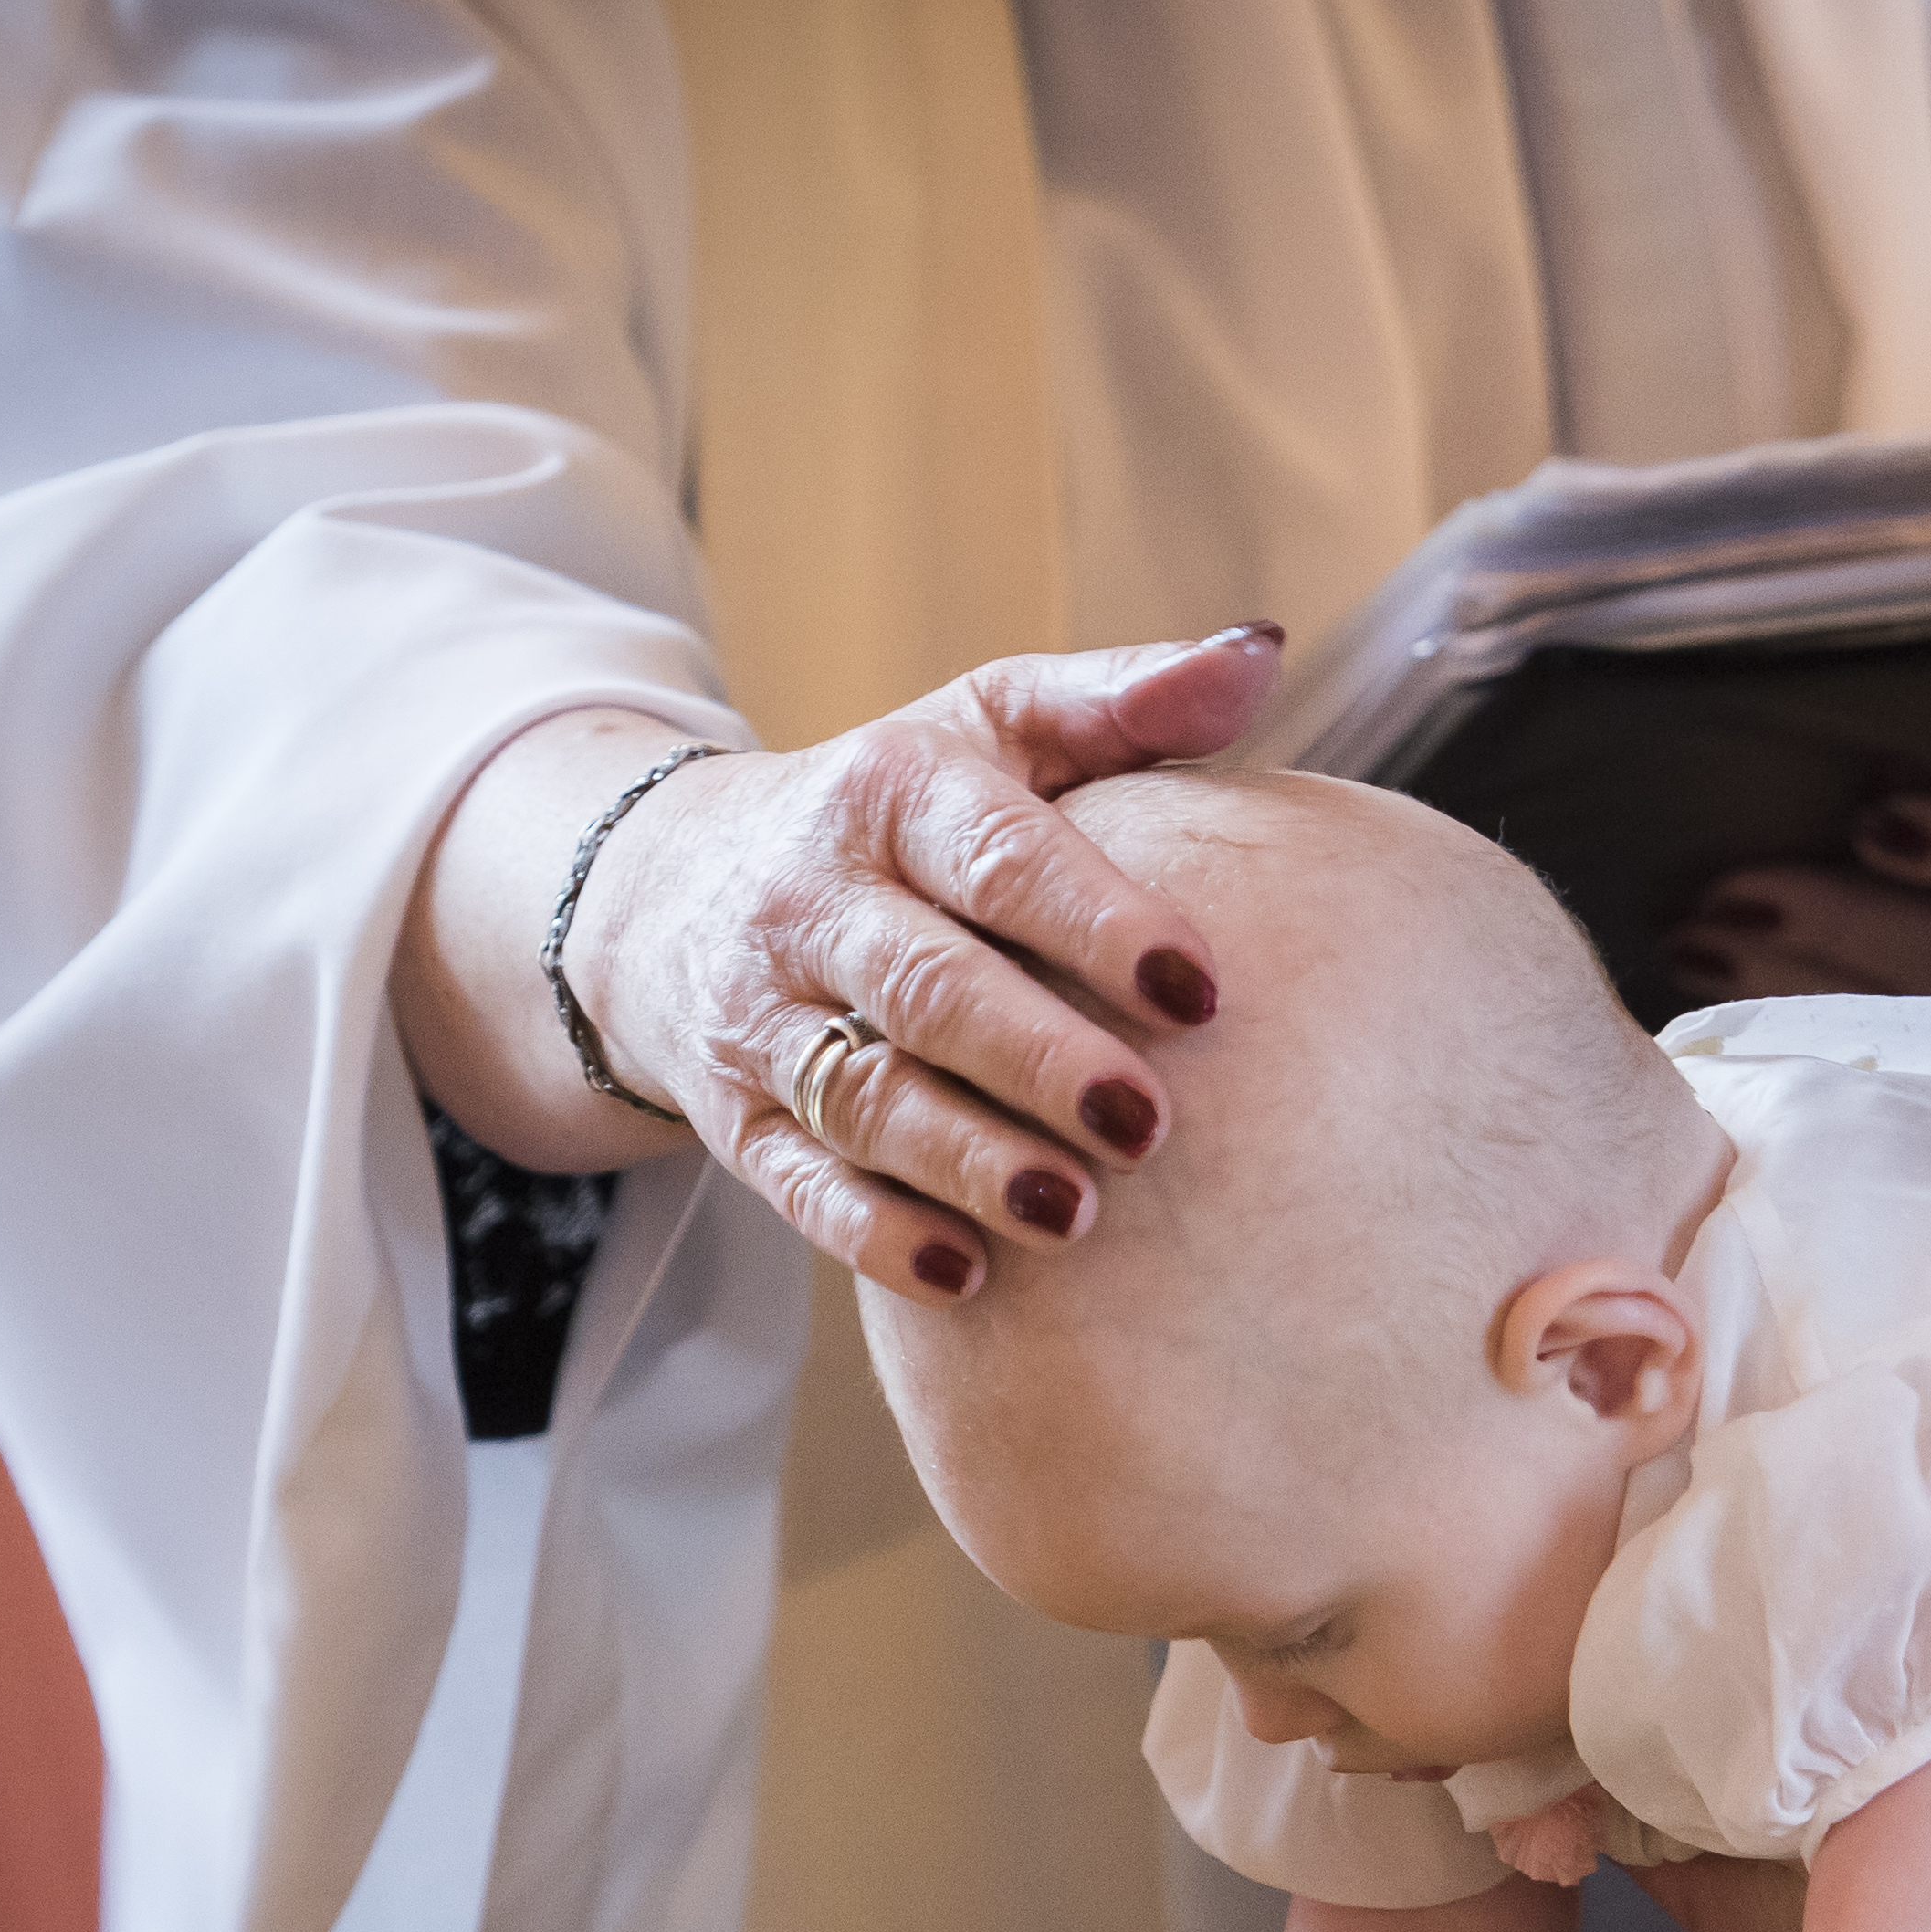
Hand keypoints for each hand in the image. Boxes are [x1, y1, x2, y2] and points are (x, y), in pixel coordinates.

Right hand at [395, 629, 1277, 1301]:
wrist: (670, 889)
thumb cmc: (898, 810)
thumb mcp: (988, 725)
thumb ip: (1121, 700)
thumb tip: (1260, 652)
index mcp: (890, 791)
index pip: (997, 855)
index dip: (1095, 919)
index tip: (1200, 987)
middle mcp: (811, 900)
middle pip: (924, 986)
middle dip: (1035, 1057)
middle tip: (1149, 1125)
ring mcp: (760, 1015)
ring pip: (857, 1095)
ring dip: (962, 1158)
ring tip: (1072, 1212)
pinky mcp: (731, 1115)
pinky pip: (791, 1184)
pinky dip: (873, 1233)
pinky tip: (967, 1278)